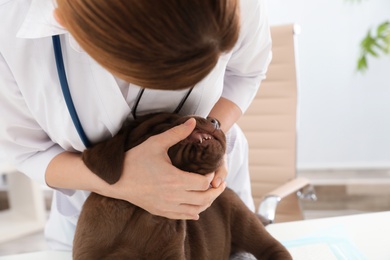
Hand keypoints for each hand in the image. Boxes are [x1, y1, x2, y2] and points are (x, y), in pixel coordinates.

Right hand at [106, 118, 226, 219]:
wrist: (115, 180)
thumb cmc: (134, 160)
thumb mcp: (155, 143)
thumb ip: (176, 133)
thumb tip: (193, 121)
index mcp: (175, 180)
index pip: (203, 183)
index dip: (211, 177)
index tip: (211, 170)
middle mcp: (173, 196)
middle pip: (204, 199)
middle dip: (215, 191)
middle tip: (220, 184)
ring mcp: (166, 206)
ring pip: (195, 210)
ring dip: (206, 202)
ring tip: (211, 193)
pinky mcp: (160, 211)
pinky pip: (182, 217)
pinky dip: (193, 213)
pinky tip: (196, 210)